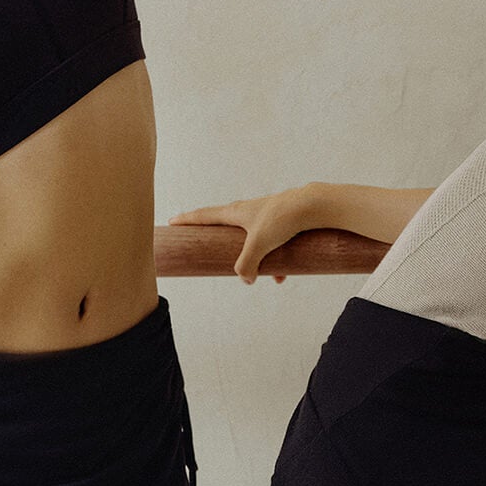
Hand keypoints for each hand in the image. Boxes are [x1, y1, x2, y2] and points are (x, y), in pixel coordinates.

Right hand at [168, 185, 315, 283]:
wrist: (313, 206)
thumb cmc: (282, 219)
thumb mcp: (259, 245)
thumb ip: (246, 265)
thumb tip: (246, 279)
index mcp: (236, 212)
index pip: (204, 215)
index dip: (187, 220)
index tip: (173, 222)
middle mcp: (248, 211)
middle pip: (225, 225)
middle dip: (219, 241)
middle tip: (206, 244)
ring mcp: (265, 215)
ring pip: (254, 241)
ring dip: (257, 259)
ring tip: (269, 275)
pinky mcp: (282, 222)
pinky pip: (272, 244)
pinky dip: (275, 260)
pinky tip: (284, 275)